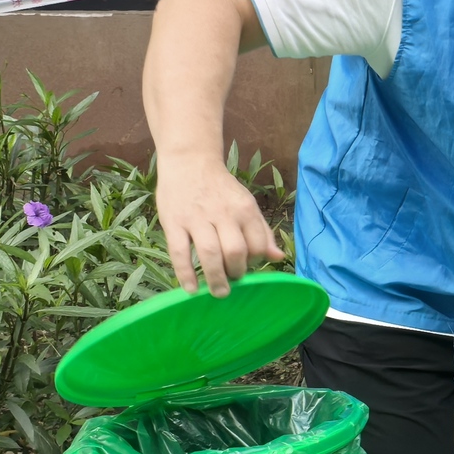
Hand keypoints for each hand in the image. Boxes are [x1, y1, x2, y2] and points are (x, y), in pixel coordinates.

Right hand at [156, 153, 285, 295]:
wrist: (190, 162)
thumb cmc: (221, 188)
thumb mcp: (247, 203)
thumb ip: (262, 231)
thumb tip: (278, 257)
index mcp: (245, 209)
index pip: (257, 244)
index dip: (255, 261)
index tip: (247, 266)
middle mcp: (223, 214)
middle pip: (235, 251)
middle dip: (237, 272)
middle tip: (232, 282)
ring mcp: (197, 218)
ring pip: (210, 254)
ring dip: (216, 278)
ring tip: (218, 292)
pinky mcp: (174, 222)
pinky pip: (180, 252)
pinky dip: (186, 274)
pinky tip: (191, 288)